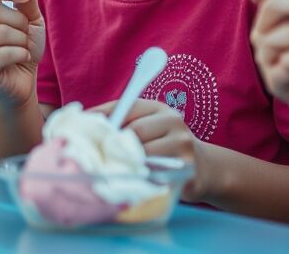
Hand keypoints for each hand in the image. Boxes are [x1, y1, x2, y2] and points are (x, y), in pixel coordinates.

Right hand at [0, 0, 42, 108]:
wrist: (23, 81)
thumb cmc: (22, 47)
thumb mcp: (30, 20)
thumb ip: (27, 0)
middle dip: (19, 21)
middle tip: (25, 33)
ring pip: (1, 32)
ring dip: (22, 40)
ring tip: (21, 48)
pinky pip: (6, 52)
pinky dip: (21, 54)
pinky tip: (20, 59)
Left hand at [93, 98, 209, 201]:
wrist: (205, 168)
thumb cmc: (166, 147)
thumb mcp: (151, 127)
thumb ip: (126, 123)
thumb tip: (86, 123)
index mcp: (160, 108)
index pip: (128, 106)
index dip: (104, 115)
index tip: (83, 125)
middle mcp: (174, 121)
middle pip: (134, 130)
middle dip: (114, 144)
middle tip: (98, 155)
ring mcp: (182, 145)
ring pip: (143, 154)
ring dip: (127, 164)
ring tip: (114, 170)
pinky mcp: (186, 168)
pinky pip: (155, 174)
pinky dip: (140, 178)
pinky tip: (132, 181)